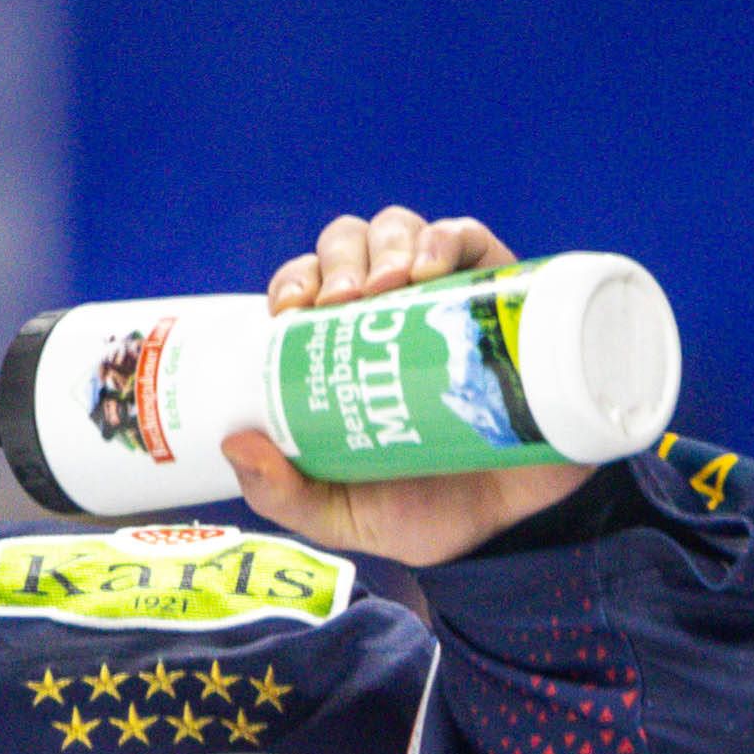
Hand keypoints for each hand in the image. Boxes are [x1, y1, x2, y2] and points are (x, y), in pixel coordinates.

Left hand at [222, 207, 592, 566]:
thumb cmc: (427, 511)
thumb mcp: (344, 516)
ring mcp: (446, 296)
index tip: (290, 311)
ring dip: (387, 244)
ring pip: (403, 230)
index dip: (293, 282)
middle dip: (337, 260)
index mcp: (346, 348)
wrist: (519, 523)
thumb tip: (235, 442)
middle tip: (342, 301)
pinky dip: (447, 236)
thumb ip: (285, 496)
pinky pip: (471, 238)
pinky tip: (433, 266)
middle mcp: (392, 312)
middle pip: (349, 247)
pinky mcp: (500, 294)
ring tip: (387, 284)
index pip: (307, 288)